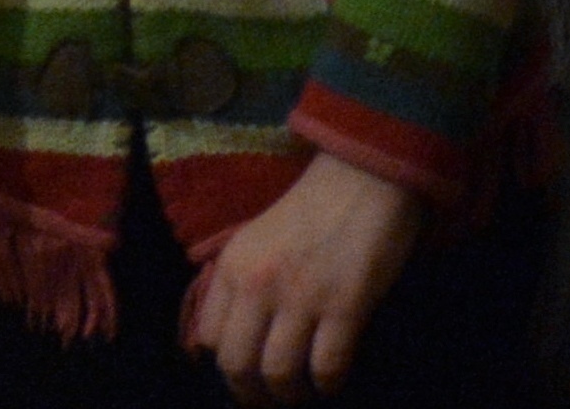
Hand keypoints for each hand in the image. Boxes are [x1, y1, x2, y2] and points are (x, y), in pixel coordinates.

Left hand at [189, 153, 420, 402]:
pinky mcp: (345, 305)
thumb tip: (231, 339)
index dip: (227, 366)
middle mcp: (257, 284)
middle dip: (252, 394)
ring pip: (279, 372)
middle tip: (270, 402)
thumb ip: (240, 285)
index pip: (209, 338)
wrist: (359, 181)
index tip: (245, 378)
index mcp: (231, 268)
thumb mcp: (255, 242)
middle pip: (238, 364)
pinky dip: (327, 384)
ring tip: (301, 395)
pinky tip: (331, 381)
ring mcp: (300, 296)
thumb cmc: (308, 213)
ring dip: (290, 395)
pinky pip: (326, 365)